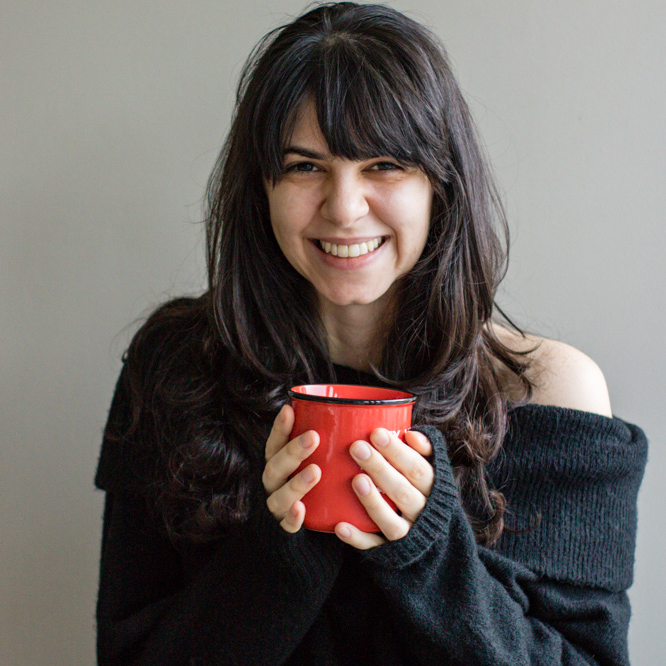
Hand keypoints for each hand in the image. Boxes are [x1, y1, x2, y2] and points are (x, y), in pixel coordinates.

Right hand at [262, 404, 320, 532]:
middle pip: (276, 467)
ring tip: (315, 471)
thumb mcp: (325, 461)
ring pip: (280, 496)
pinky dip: (293, 517)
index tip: (289, 410)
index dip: (279, 428)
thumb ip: (331, 444)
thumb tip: (364, 414)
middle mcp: (275, 484)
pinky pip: (287, 525)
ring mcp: (279, 507)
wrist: (320, 527)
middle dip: (293, 451)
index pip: (275, 443)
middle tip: (313, 437)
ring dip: (296, 483)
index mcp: (280, 464)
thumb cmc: (324, 484)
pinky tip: (301, 509)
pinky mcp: (288, 529)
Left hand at [334, 428, 433, 549]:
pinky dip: (358, 538)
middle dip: (380, 469)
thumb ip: (425, 451)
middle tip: (357, 448)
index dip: (398, 452)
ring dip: (373, 502)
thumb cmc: (426, 493)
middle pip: (403, 492)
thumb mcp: (433, 472)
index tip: (376, 433)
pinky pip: (374, 548)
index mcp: (435, 491)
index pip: (419, 470)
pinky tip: (340, 526)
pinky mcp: (392, 554)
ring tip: (356, 480)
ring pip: (392, 523)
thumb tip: (410, 433)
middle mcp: (423, 515)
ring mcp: (409, 536)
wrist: (439, 546)